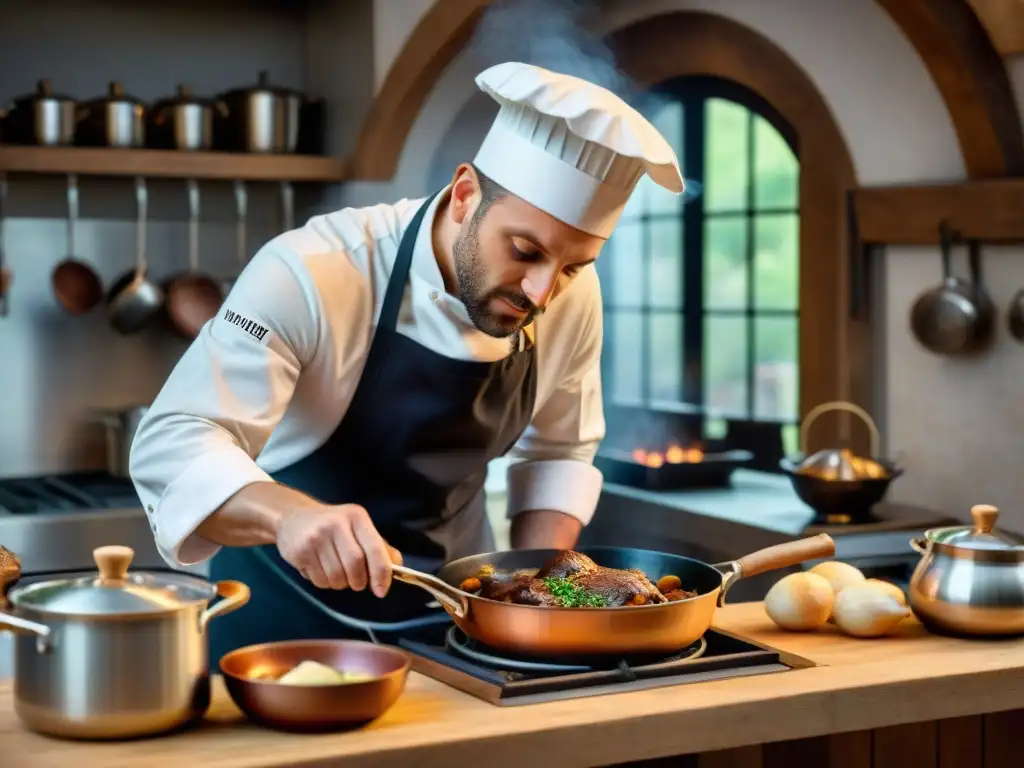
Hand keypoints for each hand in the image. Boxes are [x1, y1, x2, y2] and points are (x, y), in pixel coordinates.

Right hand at [275, 503, 402, 596]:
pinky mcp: (298, 552)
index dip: (381, 573)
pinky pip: (319, 581)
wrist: (292, 516)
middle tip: (357, 582)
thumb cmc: (332, 524)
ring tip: (337, 573)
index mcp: (356, 516)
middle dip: (359, 581)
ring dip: (341, 584)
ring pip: (336, 577)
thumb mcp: (357, 526)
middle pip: (355, 565)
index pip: (374, 548)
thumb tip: (397, 564)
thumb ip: (378, 545)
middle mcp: (335, 524)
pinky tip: (321, 570)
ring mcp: (315, 538)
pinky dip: (325, 583)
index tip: (382, 590)